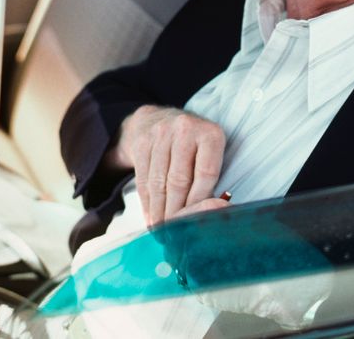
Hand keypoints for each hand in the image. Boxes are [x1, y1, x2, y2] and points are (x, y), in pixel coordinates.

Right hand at [109, 105, 225, 224]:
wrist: (158, 119)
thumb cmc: (193, 145)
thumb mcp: (209, 152)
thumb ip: (211, 178)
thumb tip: (211, 214)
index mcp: (210, 133)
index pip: (206, 174)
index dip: (200, 202)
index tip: (196, 224)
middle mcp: (185, 129)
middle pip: (179, 180)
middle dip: (177, 212)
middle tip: (177, 236)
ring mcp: (160, 134)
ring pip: (159, 182)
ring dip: (160, 212)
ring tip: (163, 231)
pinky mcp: (141, 143)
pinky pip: (143, 180)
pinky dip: (148, 204)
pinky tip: (152, 219)